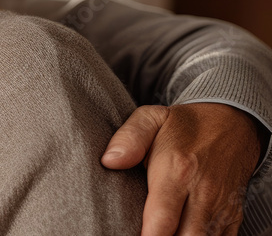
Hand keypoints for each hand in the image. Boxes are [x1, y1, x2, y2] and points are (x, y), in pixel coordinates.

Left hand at [101, 103, 263, 235]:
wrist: (231, 122)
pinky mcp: (233, 216)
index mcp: (177, 170)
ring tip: (161, 233)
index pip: (162, 218)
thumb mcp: (151, 118)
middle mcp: (203, 193)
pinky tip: (180, 234)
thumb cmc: (183, 125)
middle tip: (141, 234)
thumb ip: (129, 138)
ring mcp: (221, 207)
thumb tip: (109, 161)